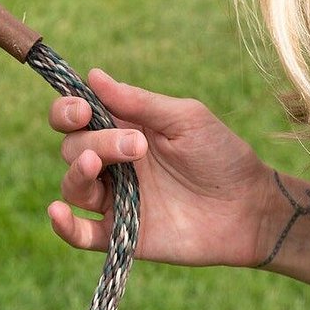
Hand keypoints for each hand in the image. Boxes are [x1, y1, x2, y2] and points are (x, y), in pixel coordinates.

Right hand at [48, 69, 275, 267]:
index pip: (75, 117)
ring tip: (100, 166)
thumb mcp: (184, 119)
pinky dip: (64, 226)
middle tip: (136, 145)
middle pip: (72, 147)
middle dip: (95, 141)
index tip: (83, 110)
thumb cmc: (221, 155)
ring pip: (73, 184)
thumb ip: (138, 101)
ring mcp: (116, 199)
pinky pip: (82, 234)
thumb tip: (92, 75)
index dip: (67, 111)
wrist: (251, 208)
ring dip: (78, 172)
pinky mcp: (124, 234)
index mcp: (123, 128)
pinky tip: (57, 212)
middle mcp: (113, 162)